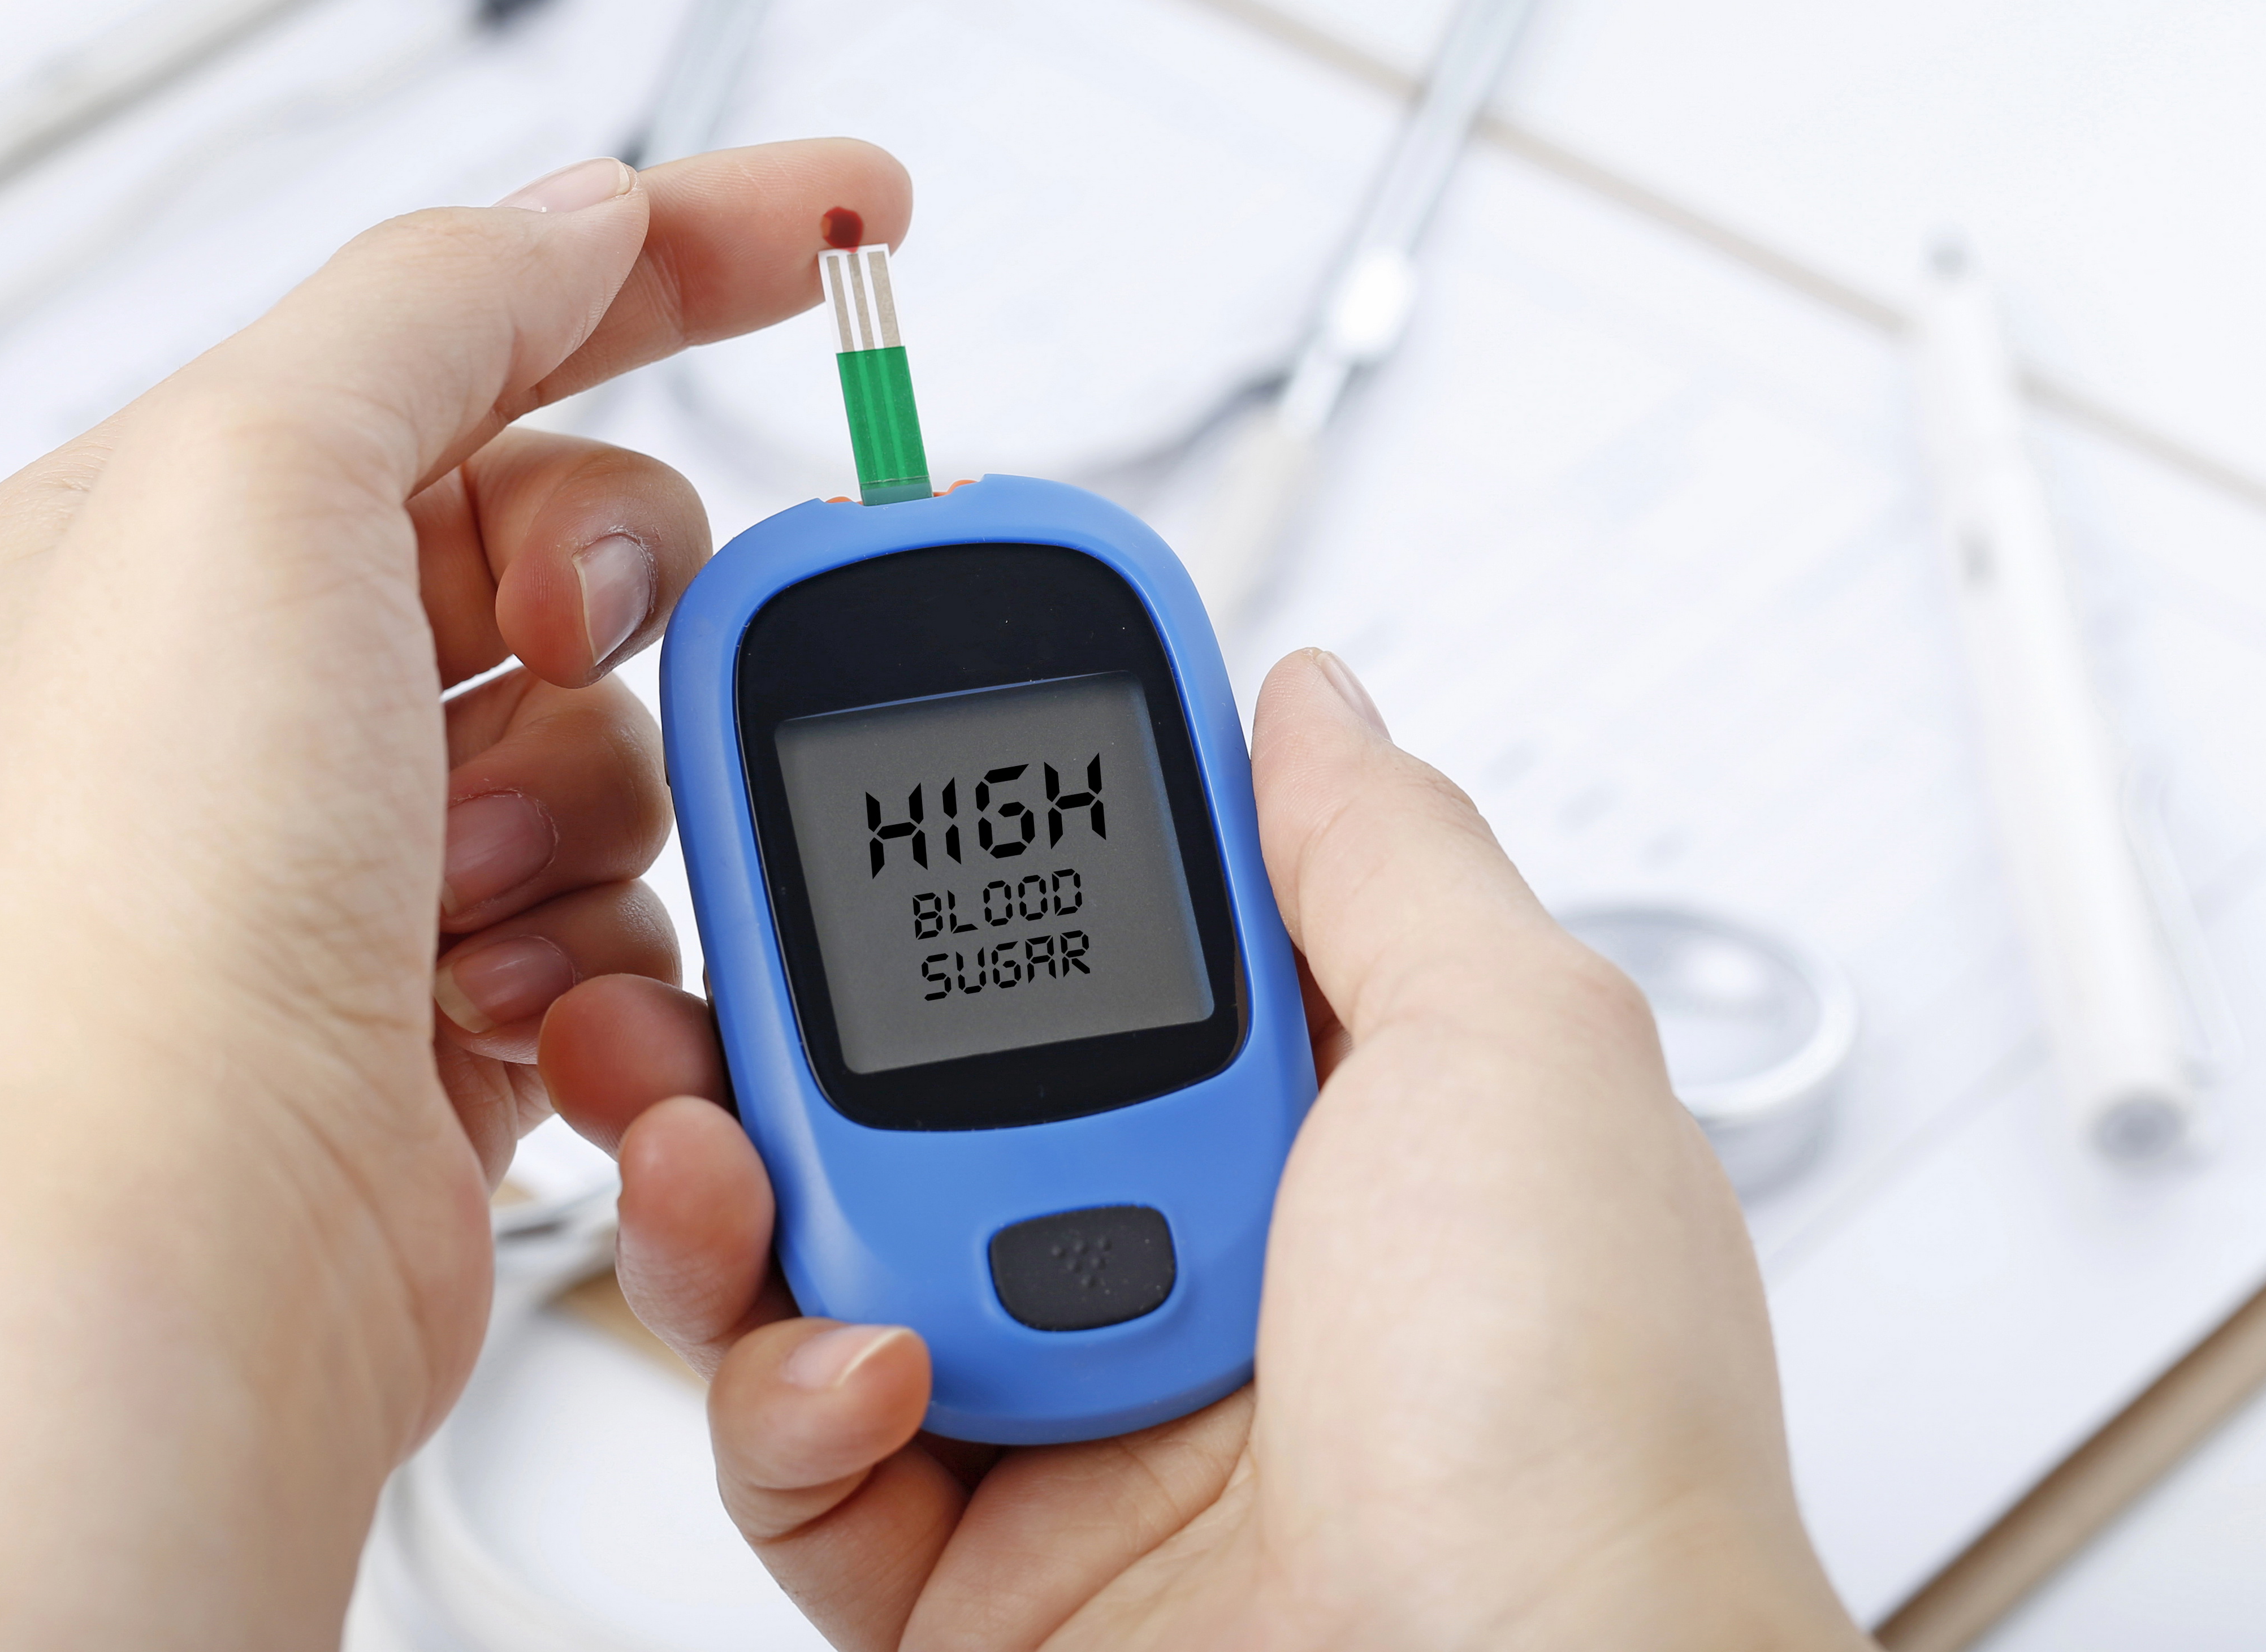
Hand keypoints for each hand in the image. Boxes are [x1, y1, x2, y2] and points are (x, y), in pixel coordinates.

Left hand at [0, 143, 908, 1649]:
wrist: (201, 1253)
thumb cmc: (161, 900)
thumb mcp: (259, 481)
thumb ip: (437, 304)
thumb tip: (580, 213)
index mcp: (172, 525)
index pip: (471, 316)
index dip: (681, 249)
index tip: (857, 218)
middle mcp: (258, 679)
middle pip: (567, 526)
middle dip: (611, 586)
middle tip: (565, 637)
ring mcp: (356, 841)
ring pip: (624, 724)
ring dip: (596, 793)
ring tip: (479, 878)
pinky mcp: (447, 982)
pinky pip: (629, 887)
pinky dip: (598, 931)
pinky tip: (500, 990)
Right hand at [543, 650, 1866, 1650]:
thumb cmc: (1579, 1431)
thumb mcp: (1515, 1052)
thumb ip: (1381, 857)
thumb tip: (1309, 702)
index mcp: (1327, 1121)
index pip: (1110, 929)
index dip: (980, 829)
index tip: (858, 741)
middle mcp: (1197, 1258)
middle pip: (919, 1087)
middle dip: (776, 1009)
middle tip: (687, 946)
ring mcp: (1079, 1419)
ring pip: (820, 1259)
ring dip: (731, 1185)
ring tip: (706, 1138)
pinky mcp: (976, 1581)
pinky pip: (807, 1455)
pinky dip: (792, 1398)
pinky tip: (871, 1367)